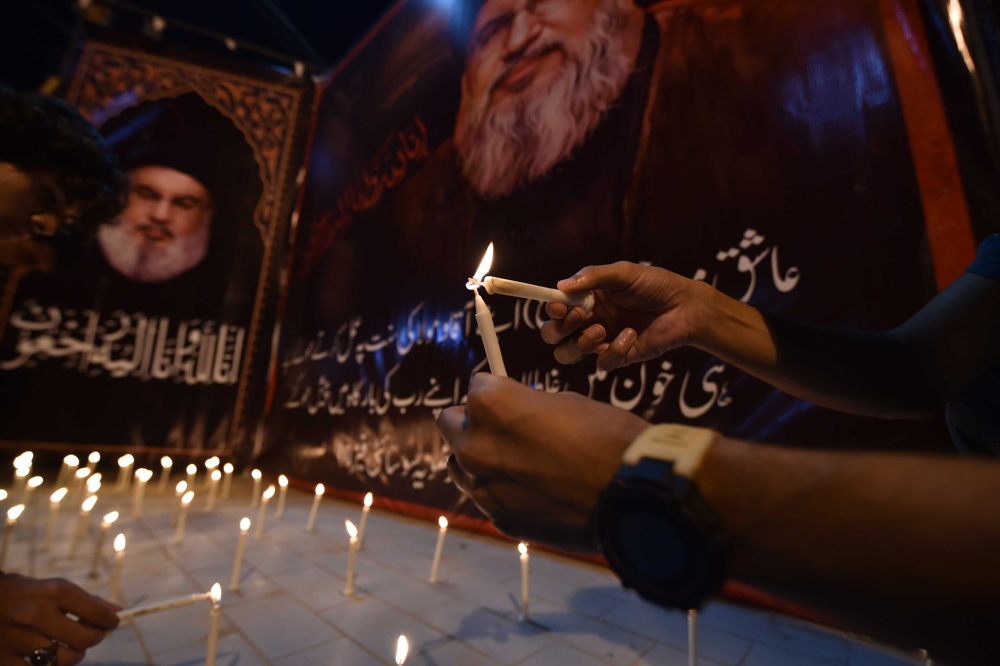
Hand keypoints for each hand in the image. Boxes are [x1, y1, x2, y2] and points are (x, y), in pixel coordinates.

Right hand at [0, 574, 120, 665]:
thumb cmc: (22, 593)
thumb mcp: (53, 587)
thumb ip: (85, 600)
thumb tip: (117, 611)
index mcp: (53, 592)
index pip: (96, 612)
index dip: (110, 621)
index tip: (111, 623)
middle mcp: (38, 615)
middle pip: (84, 639)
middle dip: (94, 638)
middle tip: (91, 635)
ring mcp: (20, 639)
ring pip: (65, 659)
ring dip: (74, 655)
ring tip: (69, 647)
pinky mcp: (4, 659)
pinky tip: (48, 658)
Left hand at [438, 373, 647, 551]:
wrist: (633, 495)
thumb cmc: (607, 438)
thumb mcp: (565, 403)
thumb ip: (526, 406)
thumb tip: (513, 412)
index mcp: (490, 405)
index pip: (475, 385)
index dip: (497, 390)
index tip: (512, 397)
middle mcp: (474, 444)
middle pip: (451, 422)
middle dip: (474, 422)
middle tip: (506, 428)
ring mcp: (483, 487)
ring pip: (459, 463)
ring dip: (479, 457)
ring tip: (518, 462)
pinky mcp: (498, 518)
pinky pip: (487, 496)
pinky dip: (502, 490)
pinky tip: (536, 491)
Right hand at [541, 262, 701, 370]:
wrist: (686, 307)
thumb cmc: (655, 285)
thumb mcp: (624, 273)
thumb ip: (593, 277)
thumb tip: (561, 286)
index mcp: (586, 299)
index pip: (556, 308)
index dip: (552, 309)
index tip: (561, 306)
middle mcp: (588, 320)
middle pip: (553, 335)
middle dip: (560, 329)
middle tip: (581, 317)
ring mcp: (601, 341)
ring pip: (568, 354)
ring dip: (580, 343)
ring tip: (603, 329)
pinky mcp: (618, 357)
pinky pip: (601, 363)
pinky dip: (614, 350)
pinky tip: (631, 335)